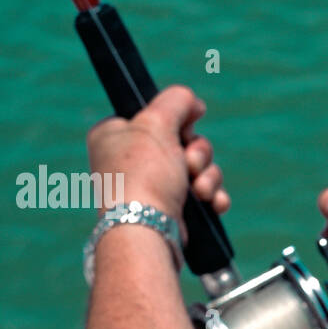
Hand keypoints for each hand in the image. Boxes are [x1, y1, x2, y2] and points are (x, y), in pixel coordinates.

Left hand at [85, 85, 229, 241]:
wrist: (147, 227)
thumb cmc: (144, 173)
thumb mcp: (157, 121)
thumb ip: (177, 100)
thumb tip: (193, 103)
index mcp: (114, 134)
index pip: (154, 114)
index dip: (176, 120)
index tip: (184, 128)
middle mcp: (129, 159)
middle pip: (183, 140)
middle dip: (198, 153)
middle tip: (189, 164)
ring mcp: (151, 186)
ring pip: (197, 167)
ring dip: (208, 176)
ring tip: (199, 191)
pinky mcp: (171, 209)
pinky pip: (203, 193)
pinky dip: (212, 196)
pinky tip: (213, 203)